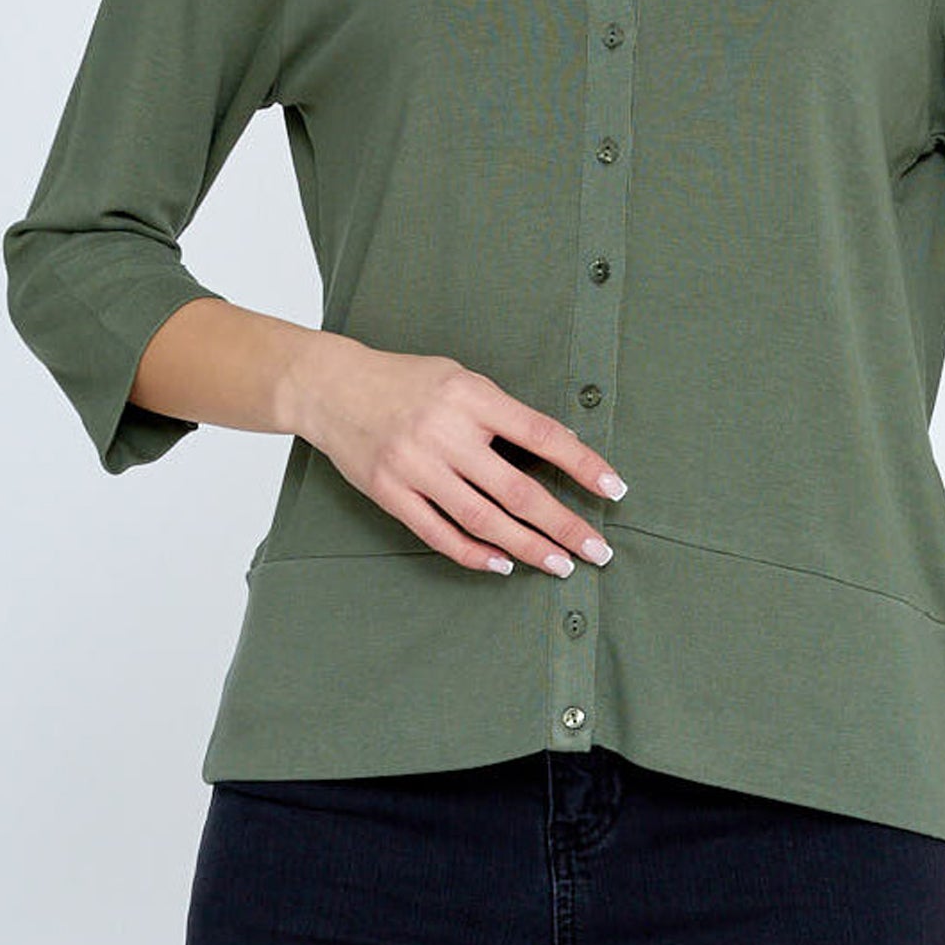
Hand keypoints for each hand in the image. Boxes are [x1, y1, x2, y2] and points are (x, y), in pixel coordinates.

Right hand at [304, 337, 624, 578]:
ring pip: (483, 518)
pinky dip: (474, 553)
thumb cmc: (405, 381)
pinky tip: (503, 565)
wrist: (331, 387)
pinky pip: (438, 532)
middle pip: (517, 489)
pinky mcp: (389, 492)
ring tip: (560, 564)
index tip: (613, 488)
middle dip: (563, 523)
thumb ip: (503, 414)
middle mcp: (445, 432)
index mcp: (470, 396)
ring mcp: (415, 466)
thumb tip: (560, 446)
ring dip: (527, 546)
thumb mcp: (460, 379)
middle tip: (597, 550)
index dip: (581, 464)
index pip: (540, 435)